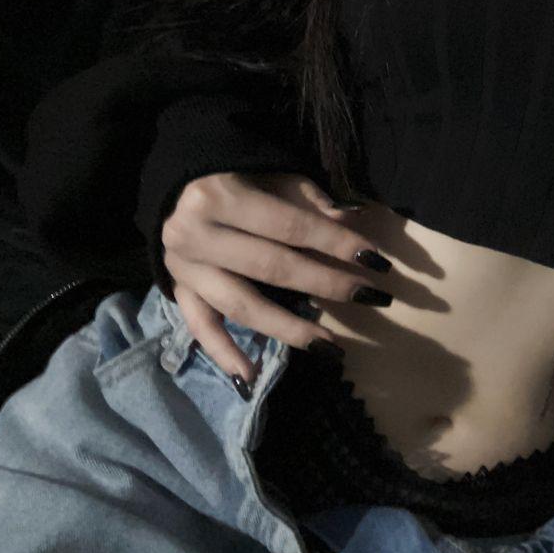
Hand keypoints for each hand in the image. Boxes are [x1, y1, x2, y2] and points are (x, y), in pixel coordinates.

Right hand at [160, 171, 391, 384]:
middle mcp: (195, 234)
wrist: (177, 182)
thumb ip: (309, 200)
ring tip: (330, 348)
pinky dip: (224, 353)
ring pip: (240, 305)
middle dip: (326, 284)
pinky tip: (250, 378)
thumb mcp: (273, 174)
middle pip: (272, 267)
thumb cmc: (236, 175)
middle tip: (370, 298)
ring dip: (288, 329)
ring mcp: (182, 267)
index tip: (377, 261)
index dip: (335, 244)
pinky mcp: (176, 288)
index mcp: (220, 197)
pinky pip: (200, 326)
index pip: (290, 227)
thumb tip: (352, 221)